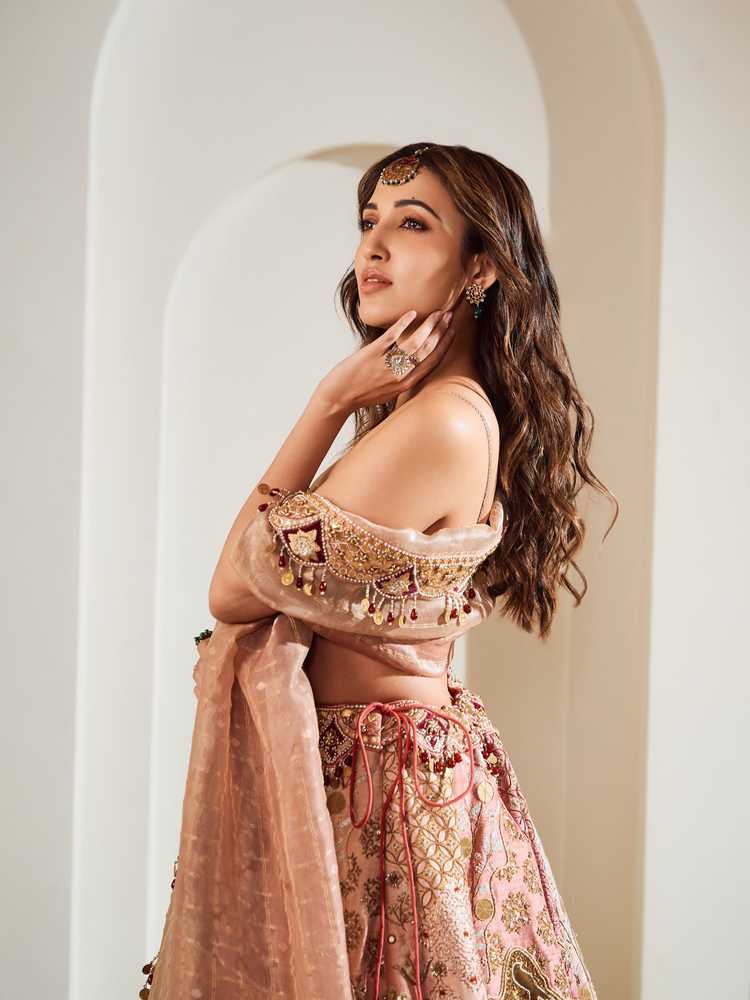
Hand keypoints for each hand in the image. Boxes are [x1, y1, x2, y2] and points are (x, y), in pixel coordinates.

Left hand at [316, 309, 455, 413]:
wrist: (338, 399)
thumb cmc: (361, 394)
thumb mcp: (388, 391)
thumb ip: (402, 378)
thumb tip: (413, 362)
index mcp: (406, 384)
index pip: (432, 362)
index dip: (444, 345)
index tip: (452, 331)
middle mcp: (400, 376)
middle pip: (427, 350)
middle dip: (441, 331)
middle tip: (449, 316)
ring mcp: (386, 365)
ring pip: (414, 343)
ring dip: (428, 326)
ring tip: (436, 313)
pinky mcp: (372, 355)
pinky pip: (391, 337)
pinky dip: (403, 324)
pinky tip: (411, 313)